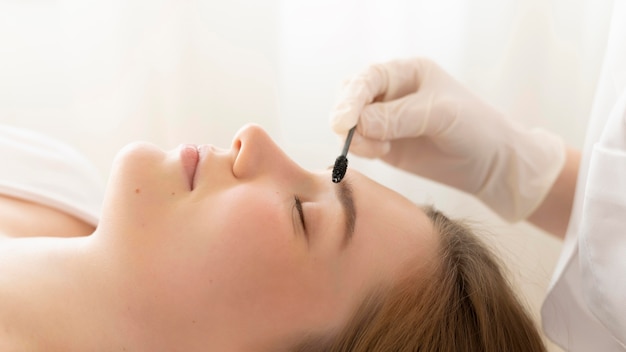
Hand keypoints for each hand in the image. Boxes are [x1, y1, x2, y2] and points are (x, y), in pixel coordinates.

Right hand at [329, 58, 564, 220]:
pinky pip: (359, 144)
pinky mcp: (384, 144)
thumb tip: (357, 125)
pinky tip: (383, 152)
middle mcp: (390, 93)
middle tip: (349, 136)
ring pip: (350, 123)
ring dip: (355, 137)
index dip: (351, 98)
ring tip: (381, 149)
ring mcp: (385, 120)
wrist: (490, 163)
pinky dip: (361, 149)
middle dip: (346, 116)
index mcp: (405, 72)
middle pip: (350, 97)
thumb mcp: (440, 115)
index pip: (367, 78)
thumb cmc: (474, 127)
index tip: (343, 122)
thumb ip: (398, 117)